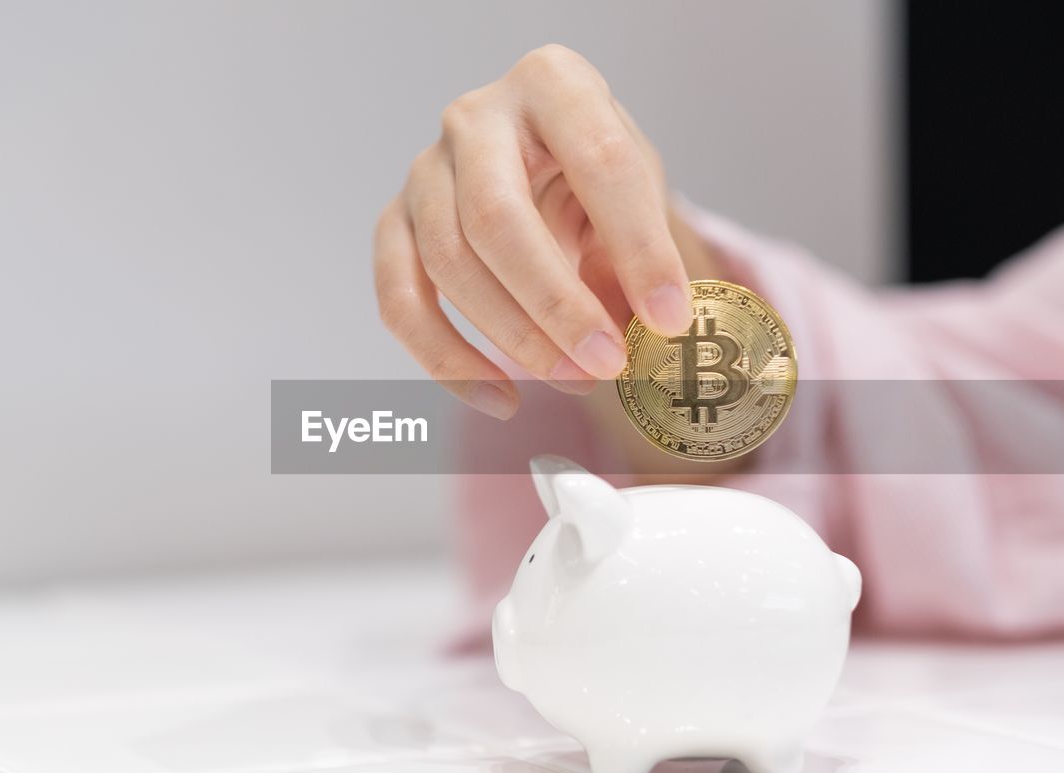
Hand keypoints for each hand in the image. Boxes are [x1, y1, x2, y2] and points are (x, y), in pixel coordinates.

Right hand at [374, 44, 695, 418]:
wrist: (543, 169)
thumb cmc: (594, 180)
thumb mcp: (637, 195)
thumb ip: (643, 254)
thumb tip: (656, 336)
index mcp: (553, 84)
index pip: (598, 163)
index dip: (639, 247)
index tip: (670, 317)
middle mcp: (476, 117)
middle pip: (496, 218)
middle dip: (556, 304)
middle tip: (605, 364)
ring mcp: (424, 170)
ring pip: (447, 264)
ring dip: (512, 338)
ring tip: (572, 380)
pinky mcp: (393, 224)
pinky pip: (401, 302)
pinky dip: (448, 363)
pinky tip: (500, 398)